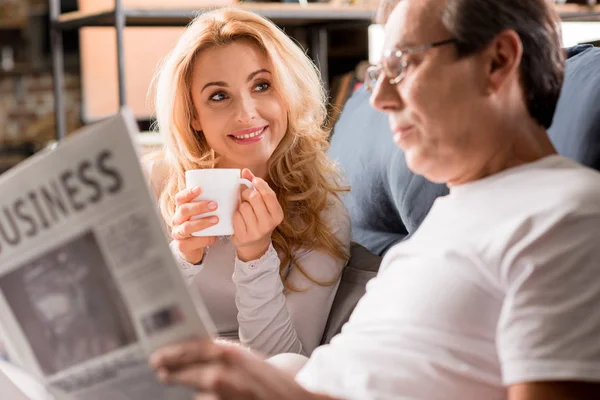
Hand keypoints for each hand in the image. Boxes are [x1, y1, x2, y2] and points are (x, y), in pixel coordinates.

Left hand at [149, 339, 330, 399]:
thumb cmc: (274, 382)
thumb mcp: (249, 361)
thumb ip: (225, 357)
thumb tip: (197, 352)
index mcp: (235, 354)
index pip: (198, 347)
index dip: (176, 350)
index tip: (159, 352)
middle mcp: (230, 373)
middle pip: (192, 370)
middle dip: (174, 370)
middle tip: (160, 369)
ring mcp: (230, 393)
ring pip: (200, 393)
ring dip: (193, 389)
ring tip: (178, 380)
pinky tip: (205, 398)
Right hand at [171, 186, 218, 263]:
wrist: (193, 248)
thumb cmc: (200, 226)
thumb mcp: (202, 214)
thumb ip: (209, 204)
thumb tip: (228, 193)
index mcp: (181, 209)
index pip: (180, 198)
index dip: (188, 192)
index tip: (199, 188)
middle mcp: (177, 220)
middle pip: (184, 210)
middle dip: (199, 206)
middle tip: (214, 205)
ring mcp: (178, 233)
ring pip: (187, 227)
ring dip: (202, 222)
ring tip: (216, 219)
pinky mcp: (182, 245)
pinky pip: (192, 242)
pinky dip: (204, 239)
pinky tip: (213, 237)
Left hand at [233, 169, 283, 261]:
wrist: (254, 244)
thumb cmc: (258, 219)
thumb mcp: (263, 204)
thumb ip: (255, 186)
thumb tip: (245, 171)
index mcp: (277, 214)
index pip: (268, 194)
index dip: (259, 184)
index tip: (254, 181)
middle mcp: (269, 224)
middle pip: (254, 198)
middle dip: (247, 193)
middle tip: (245, 196)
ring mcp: (257, 231)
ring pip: (244, 207)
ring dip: (241, 205)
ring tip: (243, 210)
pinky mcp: (244, 236)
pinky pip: (236, 217)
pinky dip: (235, 215)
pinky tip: (239, 218)